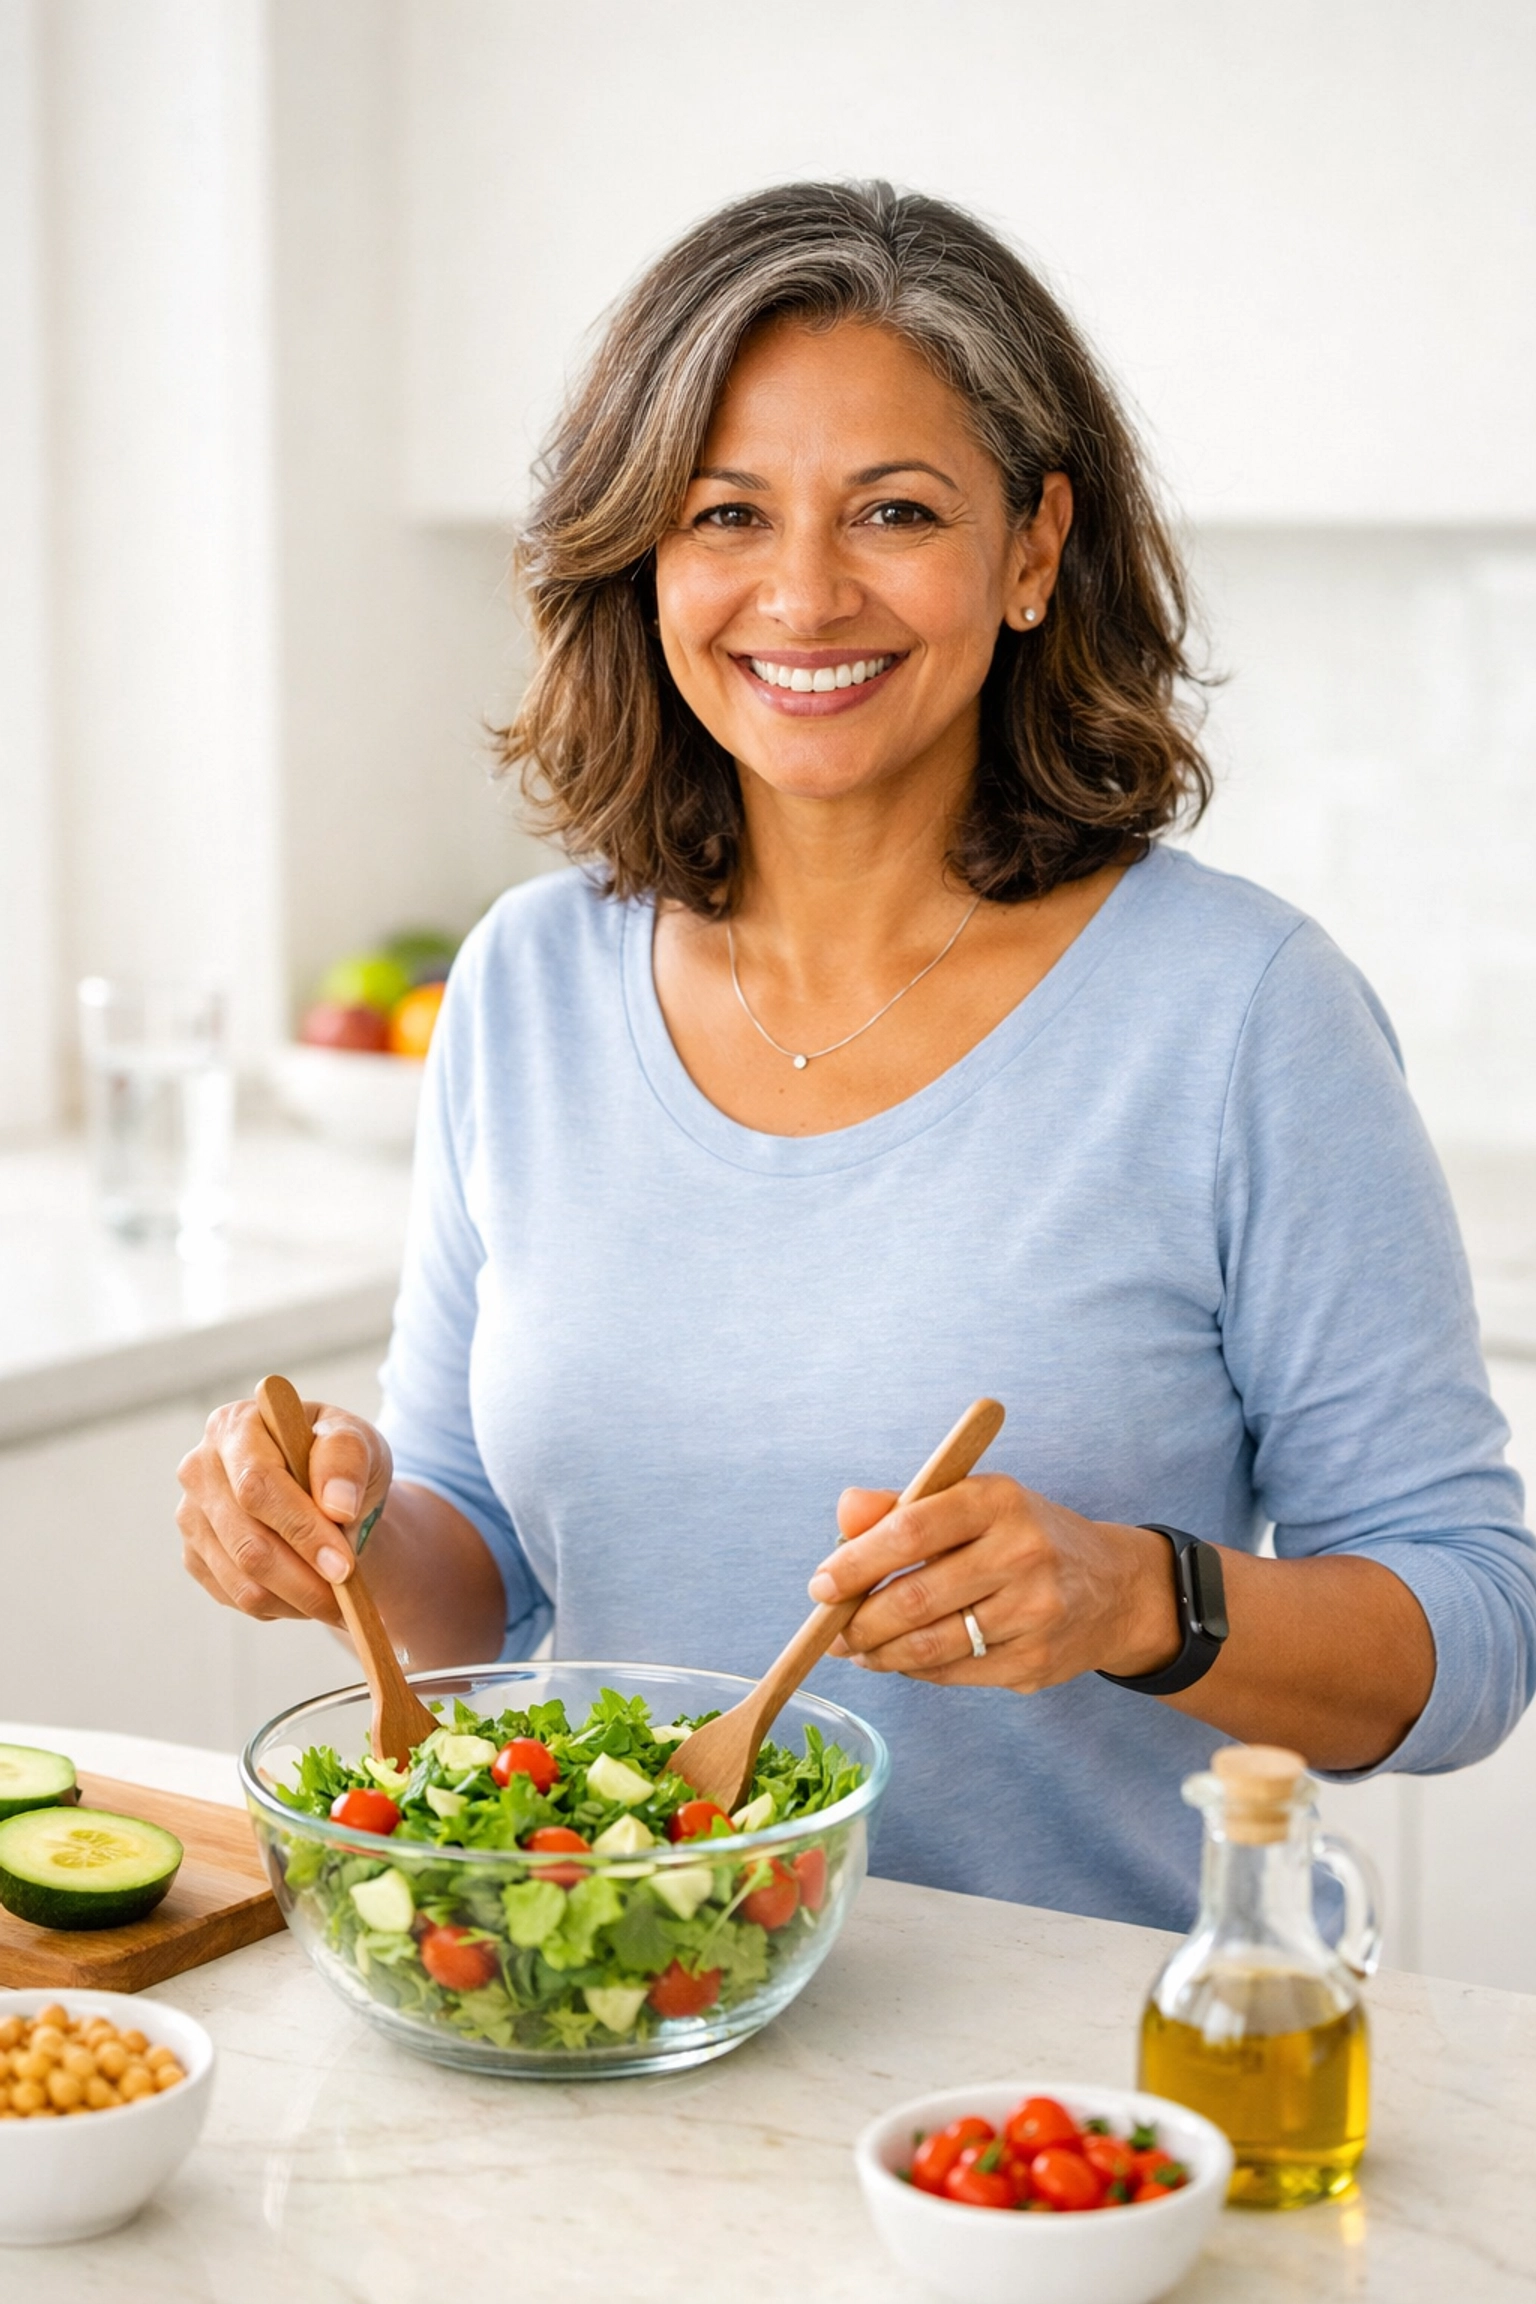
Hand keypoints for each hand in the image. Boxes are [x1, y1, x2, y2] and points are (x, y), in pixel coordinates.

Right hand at [176, 1398, 391, 1625]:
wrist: (326, 1489)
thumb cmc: (339, 1460)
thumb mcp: (359, 1442)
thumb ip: (348, 1460)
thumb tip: (337, 1504)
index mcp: (235, 1425)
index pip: (258, 1486)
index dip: (301, 1529)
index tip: (343, 1564)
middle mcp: (200, 1468)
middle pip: (247, 1543)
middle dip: (304, 1579)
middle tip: (348, 1597)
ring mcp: (192, 1516)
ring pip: (242, 1582)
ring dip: (297, 1599)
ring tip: (337, 1599)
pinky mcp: (194, 1556)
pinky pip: (237, 1598)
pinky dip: (282, 1606)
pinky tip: (308, 1591)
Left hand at [806, 1474, 1181, 1691]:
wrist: (1114, 1588)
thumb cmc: (1023, 1537)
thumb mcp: (974, 1501)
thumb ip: (904, 1505)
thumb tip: (845, 1512)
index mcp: (998, 1500)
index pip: (911, 1530)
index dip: (856, 1562)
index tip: (821, 1584)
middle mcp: (1022, 1553)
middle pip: (915, 1598)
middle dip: (857, 1621)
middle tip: (829, 1629)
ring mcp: (1034, 1612)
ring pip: (930, 1645)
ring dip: (878, 1653)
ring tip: (855, 1648)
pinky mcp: (1037, 1662)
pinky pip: (953, 1674)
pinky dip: (914, 1670)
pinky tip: (898, 1659)